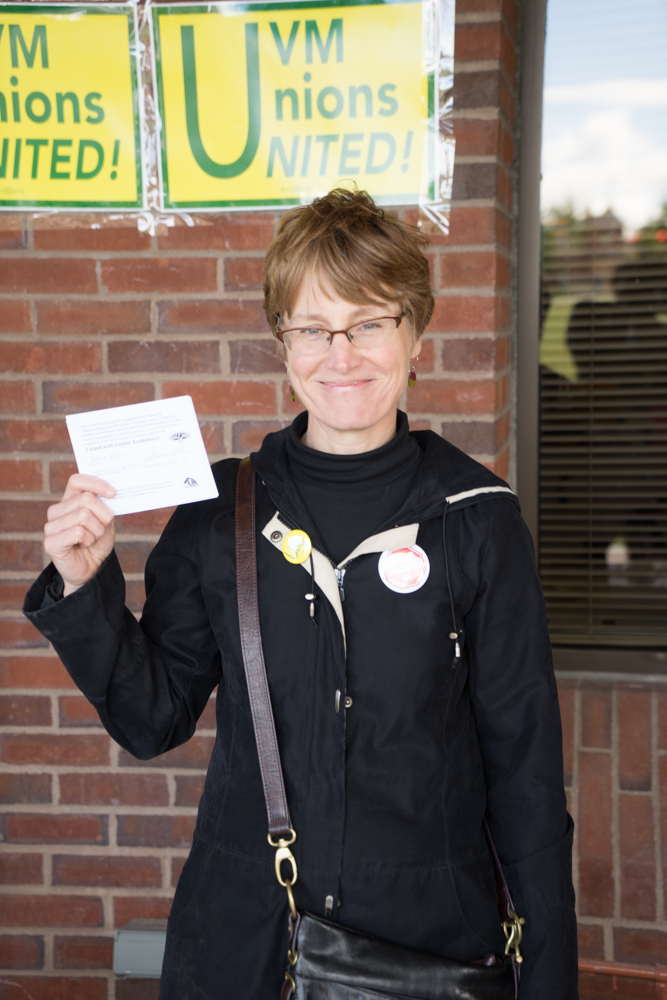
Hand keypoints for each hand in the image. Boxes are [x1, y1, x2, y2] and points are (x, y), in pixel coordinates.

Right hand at [44, 474, 116, 596]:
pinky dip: (89, 539)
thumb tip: (110, 493)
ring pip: (83, 516)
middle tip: (102, 529)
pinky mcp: (51, 542)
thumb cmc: (97, 543)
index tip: (113, 493)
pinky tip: (84, 545)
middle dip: (103, 516)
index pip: (76, 480)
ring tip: (92, 539)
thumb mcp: (106, 521)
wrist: (91, 570)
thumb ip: (105, 506)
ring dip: (97, 530)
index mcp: (68, 501)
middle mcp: (56, 511)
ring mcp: (51, 526)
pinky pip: (78, 532)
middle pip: (86, 499)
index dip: (96, 483)